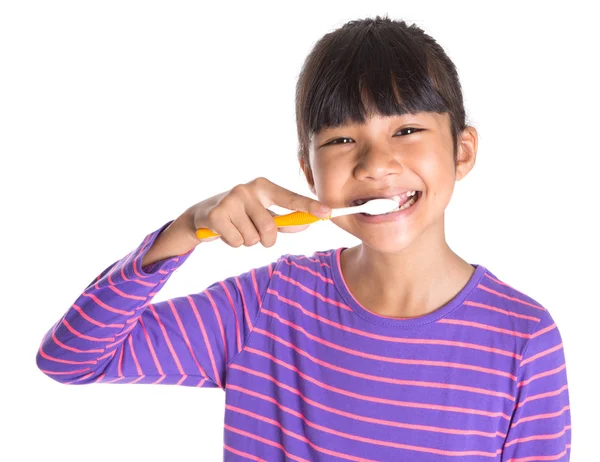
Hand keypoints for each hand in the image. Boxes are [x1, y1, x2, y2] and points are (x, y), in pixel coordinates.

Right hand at [184, 177, 330, 247]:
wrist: (201, 215)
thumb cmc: (240, 214)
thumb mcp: (262, 215)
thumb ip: (284, 222)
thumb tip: (304, 226)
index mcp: (262, 186)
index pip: (291, 198)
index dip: (310, 207)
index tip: (328, 213)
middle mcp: (247, 189)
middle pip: (270, 229)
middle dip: (265, 240)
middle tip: (254, 233)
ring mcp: (230, 201)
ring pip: (253, 239)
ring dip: (247, 241)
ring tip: (236, 229)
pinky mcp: (216, 215)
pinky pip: (237, 242)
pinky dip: (233, 243)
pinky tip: (224, 232)